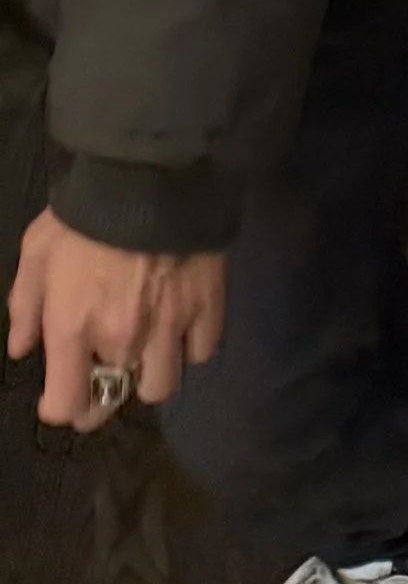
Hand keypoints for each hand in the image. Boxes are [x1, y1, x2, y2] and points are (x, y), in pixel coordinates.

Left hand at [7, 209, 225, 429]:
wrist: (150, 175)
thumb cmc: (85, 215)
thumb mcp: (36, 253)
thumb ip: (25, 307)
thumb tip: (24, 350)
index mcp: (74, 330)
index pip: (66, 405)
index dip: (61, 408)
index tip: (60, 396)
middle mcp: (121, 341)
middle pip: (112, 403)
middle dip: (102, 399)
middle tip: (103, 380)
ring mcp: (169, 327)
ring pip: (161, 387)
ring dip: (148, 375)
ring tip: (145, 354)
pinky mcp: (207, 307)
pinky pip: (201, 352)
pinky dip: (189, 346)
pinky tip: (180, 328)